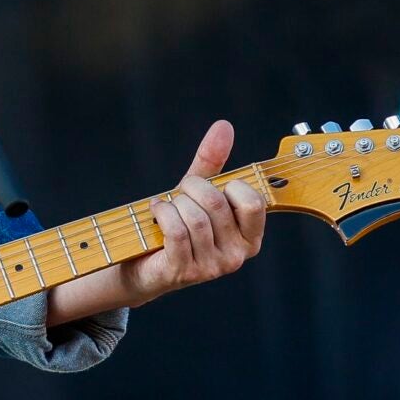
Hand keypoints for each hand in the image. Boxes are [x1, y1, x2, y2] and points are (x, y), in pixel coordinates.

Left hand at [112, 120, 266, 305]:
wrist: (145, 263)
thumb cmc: (178, 225)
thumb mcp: (198, 192)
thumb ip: (213, 162)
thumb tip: (224, 126)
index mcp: (250, 238)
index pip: (253, 203)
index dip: (229, 186)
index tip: (212, 188)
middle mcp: (236, 257)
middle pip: (217, 205)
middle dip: (193, 188)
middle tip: (182, 191)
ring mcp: (211, 268)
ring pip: (195, 219)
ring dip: (175, 204)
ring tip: (167, 205)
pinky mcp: (184, 272)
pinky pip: (177, 232)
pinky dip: (162, 214)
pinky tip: (157, 211)